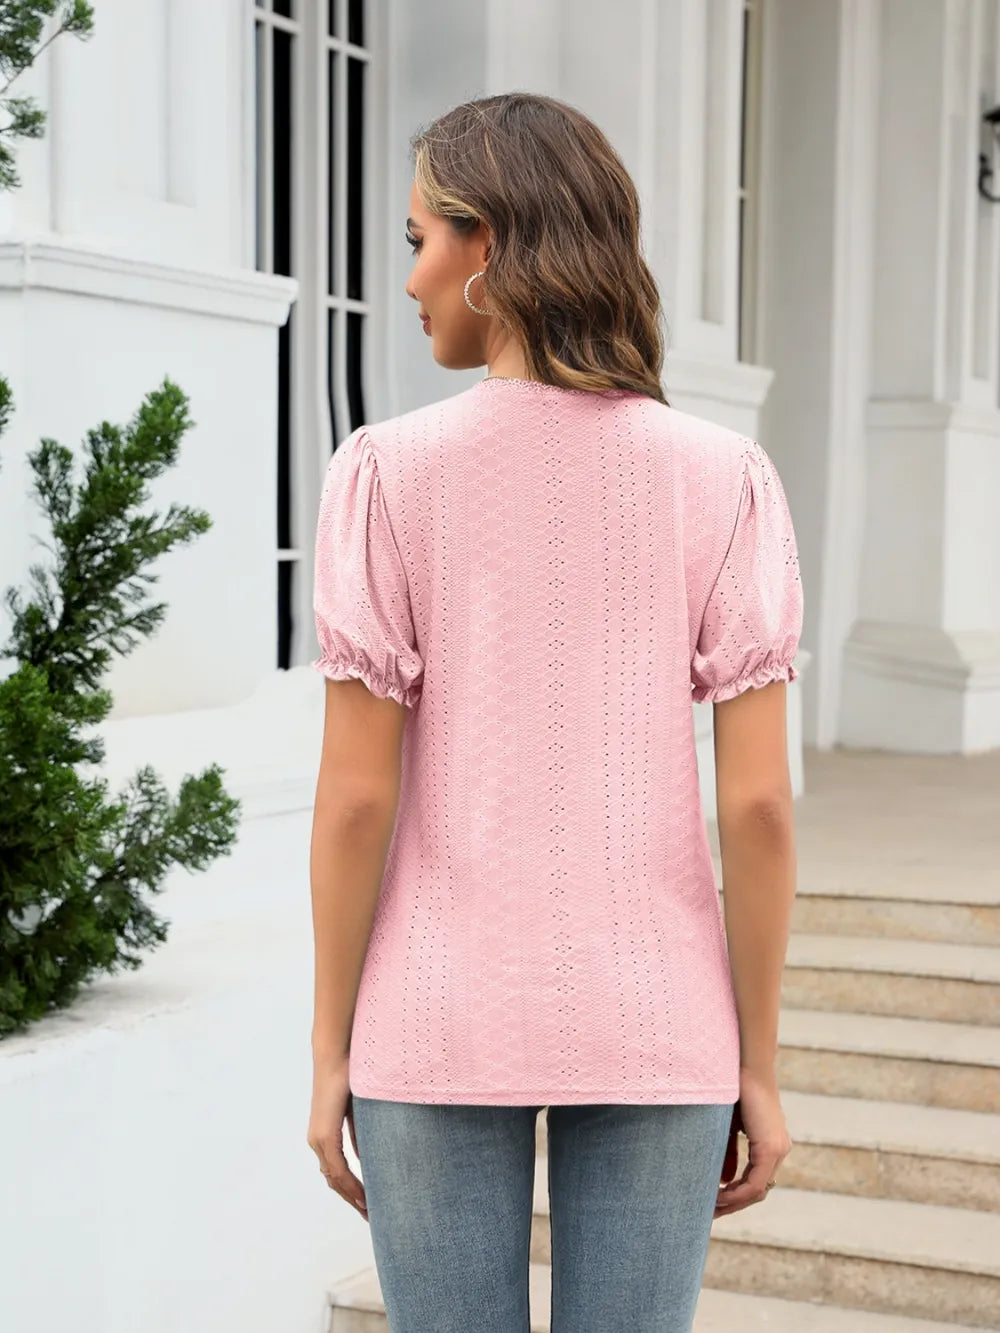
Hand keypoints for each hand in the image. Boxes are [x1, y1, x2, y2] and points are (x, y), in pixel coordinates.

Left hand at [306, 1054, 367, 1220]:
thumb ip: (361, 1134)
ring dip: (352, 1197)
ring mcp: (319, 1139)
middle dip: (352, 1200)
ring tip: (369, 1212)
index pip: (335, 1172)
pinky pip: (337, 1168)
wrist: (337, 1055)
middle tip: (370, 1217)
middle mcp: (317, 1141)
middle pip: (333, 1181)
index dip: (350, 1190)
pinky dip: (350, 1185)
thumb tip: (368, 1156)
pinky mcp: (325, 1134)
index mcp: (324, 1135)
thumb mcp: (359, 1111)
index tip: (366, 1205)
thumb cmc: (351, 1076)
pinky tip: (363, 1196)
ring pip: (334, 1179)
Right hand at [714, 1065, 791, 1216]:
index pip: (756, 1181)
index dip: (736, 1196)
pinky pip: (755, 1182)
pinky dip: (736, 1192)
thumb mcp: (728, 1127)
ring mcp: (777, 1149)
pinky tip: (719, 1195)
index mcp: (771, 1144)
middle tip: (711, 1213)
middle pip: (758, 1191)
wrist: (745, 1065)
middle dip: (734, 1204)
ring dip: (734, 1202)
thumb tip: (724, 1181)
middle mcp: (779, 1150)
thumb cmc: (733, 1088)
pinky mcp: (770, 1147)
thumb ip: (728, 1153)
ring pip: (757, 1190)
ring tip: (711, 1207)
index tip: (715, 1203)